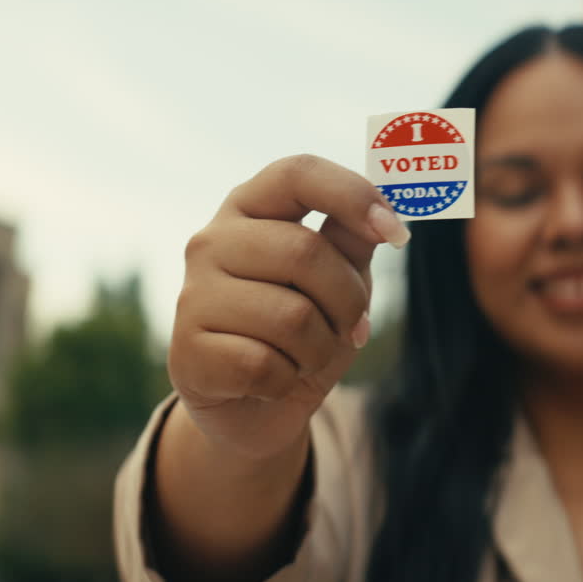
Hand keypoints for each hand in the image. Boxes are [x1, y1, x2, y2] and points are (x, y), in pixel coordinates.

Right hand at [168, 154, 409, 460]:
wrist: (252, 408)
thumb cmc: (299, 333)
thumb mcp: (336, 283)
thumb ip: (350, 243)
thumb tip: (385, 217)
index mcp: (249, 208)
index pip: (297, 173)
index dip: (353, 195)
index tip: (395, 233)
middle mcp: (212, 241)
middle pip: (305, 251)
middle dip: (347, 300)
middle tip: (348, 327)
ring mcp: (193, 295)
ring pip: (291, 316)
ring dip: (318, 349)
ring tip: (304, 356)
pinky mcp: (187, 352)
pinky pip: (264, 365)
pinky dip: (286, 380)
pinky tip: (272, 380)